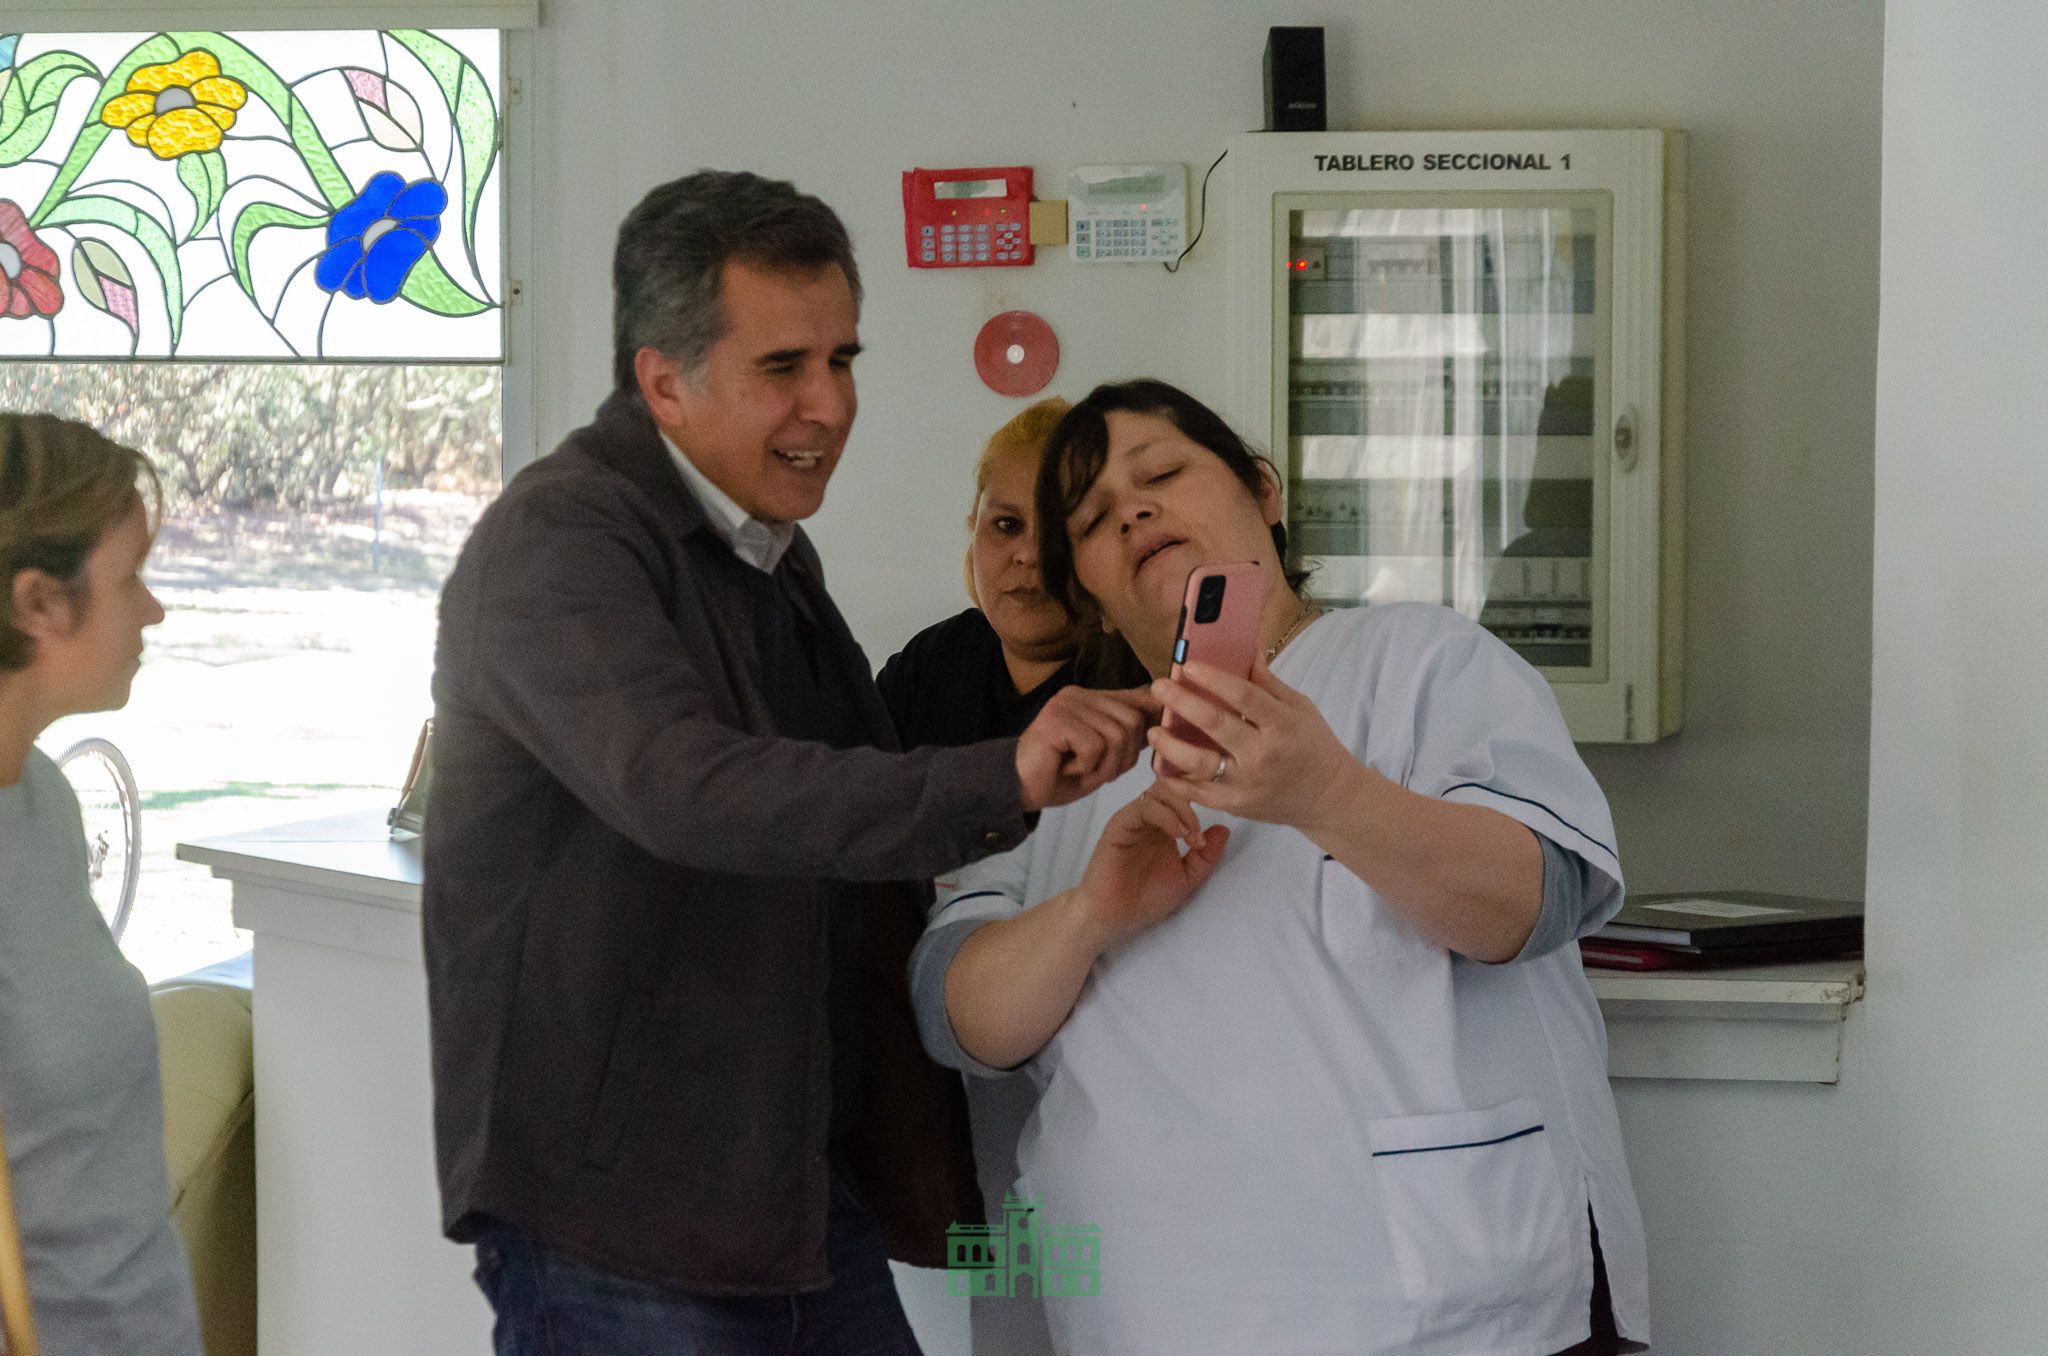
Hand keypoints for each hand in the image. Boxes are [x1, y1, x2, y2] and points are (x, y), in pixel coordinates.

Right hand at [1016, 685, 1159, 811]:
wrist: (1017, 789)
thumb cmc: (1059, 775)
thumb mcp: (1101, 755)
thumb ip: (1125, 735)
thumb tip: (1160, 717)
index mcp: (1089, 698)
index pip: (1134, 699)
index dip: (1150, 718)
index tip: (1154, 739)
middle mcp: (1078, 695)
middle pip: (1131, 720)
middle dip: (1126, 756)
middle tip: (1103, 772)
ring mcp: (1065, 705)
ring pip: (1115, 735)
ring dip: (1106, 766)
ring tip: (1084, 771)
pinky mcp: (1056, 720)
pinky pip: (1094, 746)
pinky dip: (1087, 767)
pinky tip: (1067, 769)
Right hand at [1073, 780, 1229, 948]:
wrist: (1115, 918)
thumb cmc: (1146, 899)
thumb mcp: (1188, 878)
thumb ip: (1207, 856)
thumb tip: (1225, 829)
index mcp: (1166, 826)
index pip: (1184, 795)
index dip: (1202, 801)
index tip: (1212, 831)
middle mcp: (1150, 818)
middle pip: (1174, 787)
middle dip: (1193, 804)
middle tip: (1199, 836)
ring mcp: (1134, 819)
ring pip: (1160, 792)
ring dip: (1182, 809)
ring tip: (1190, 837)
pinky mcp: (1119, 825)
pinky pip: (1143, 807)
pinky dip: (1165, 815)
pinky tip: (1178, 834)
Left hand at [1148, 655, 1355, 831]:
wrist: (1329, 798)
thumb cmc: (1313, 746)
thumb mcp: (1299, 708)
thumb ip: (1267, 682)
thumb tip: (1243, 647)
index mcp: (1283, 725)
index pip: (1245, 697)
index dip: (1214, 679)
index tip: (1189, 665)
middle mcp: (1263, 755)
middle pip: (1216, 725)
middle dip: (1182, 702)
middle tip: (1159, 686)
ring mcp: (1248, 784)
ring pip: (1199, 763)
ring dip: (1170, 745)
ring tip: (1153, 731)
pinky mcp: (1237, 805)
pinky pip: (1198, 794)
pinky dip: (1176, 781)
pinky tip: (1160, 766)